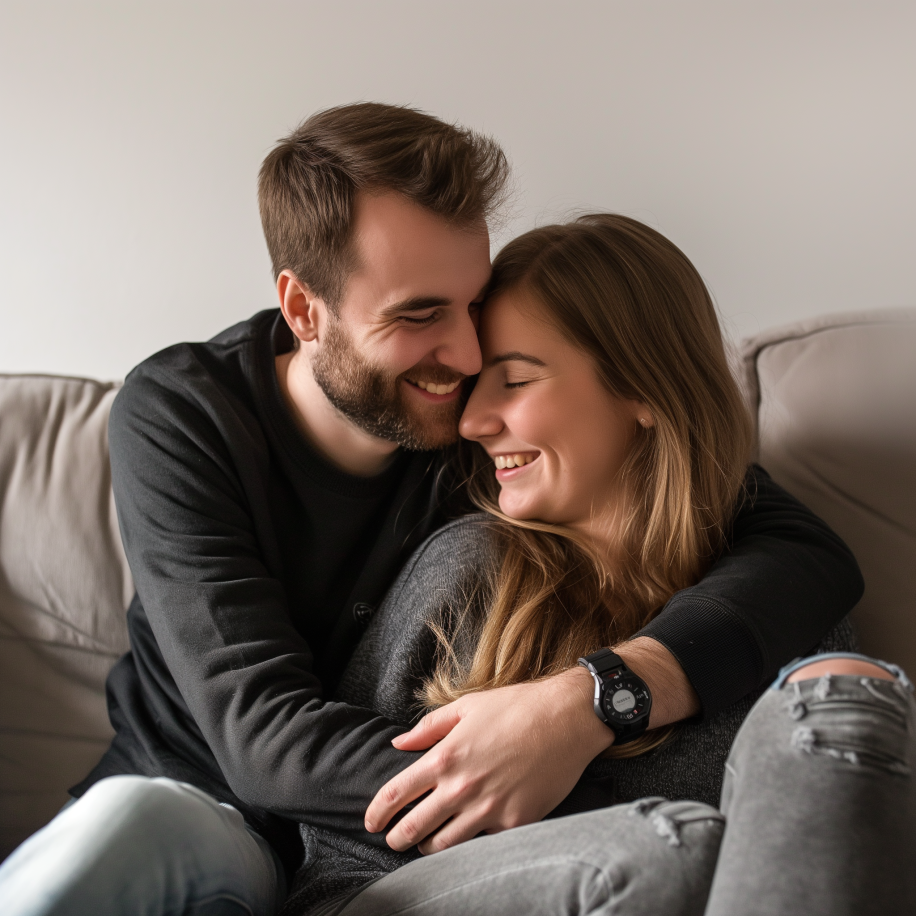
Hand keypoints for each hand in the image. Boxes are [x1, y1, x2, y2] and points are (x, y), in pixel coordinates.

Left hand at [364, 667, 613, 854]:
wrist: (568, 718)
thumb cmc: (517, 706)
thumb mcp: (467, 706)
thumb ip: (428, 728)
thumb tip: (398, 742)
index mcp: (445, 756)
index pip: (396, 793)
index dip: (377, 813)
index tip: (370, 822)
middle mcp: (461, 787)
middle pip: (413, 827)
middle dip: (397, 838)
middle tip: (393, 840)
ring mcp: (488, 808)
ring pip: (444, 845)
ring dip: (429, 847)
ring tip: (426, 844)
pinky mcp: (515, 822)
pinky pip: (483, 843)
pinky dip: (471, 843)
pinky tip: (467, 840)